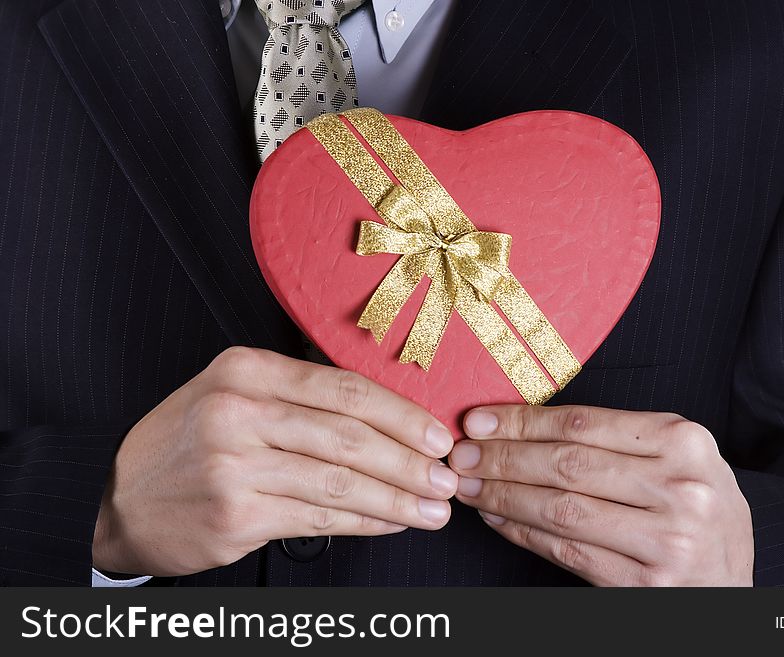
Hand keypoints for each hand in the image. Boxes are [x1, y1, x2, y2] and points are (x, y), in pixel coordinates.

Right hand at [93, 347, 457, 575]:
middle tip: (446, 478)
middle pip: (349, 436)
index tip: (437, 436)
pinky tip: (390, 522)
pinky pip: (318, 518)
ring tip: (432, 509)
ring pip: (339, 482)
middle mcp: (239, 411)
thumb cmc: (189, 440)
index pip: (345, 388)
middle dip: (409, 461)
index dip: (402, 414)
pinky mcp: (235, 514)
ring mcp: (234, 465)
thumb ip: (302, 397)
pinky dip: (363, 522)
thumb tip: (389, 419)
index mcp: (246, 370)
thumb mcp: (235, 393)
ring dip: (396, 499)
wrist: (118, 495)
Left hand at [449, 405, 752, 585]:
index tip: (479, 420)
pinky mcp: (648, 585)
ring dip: (504, 496)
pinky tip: (498, 518)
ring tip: (470, 486)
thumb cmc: (695, 508)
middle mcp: (680, 488)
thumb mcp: (677, 459)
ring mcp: (667, 541)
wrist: (731, 582)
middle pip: (567, 464)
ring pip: (561, 509)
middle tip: (462, 455)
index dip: (522, 421)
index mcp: (684, 442)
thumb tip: (523, 427)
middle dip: (503, 457)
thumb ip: (617, 440)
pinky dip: (524, 533)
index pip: (584, 424)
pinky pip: (568, 552)